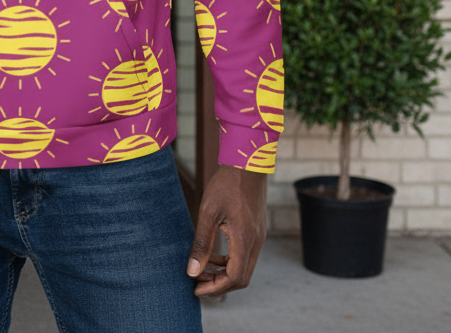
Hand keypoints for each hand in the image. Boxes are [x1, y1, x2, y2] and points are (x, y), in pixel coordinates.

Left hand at [186, 164, 267, 297]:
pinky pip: (245, 254)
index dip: (215, 288)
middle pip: (241, 277)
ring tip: (202, 269)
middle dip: (219, 283)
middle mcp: (256, 242)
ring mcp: (259, 236)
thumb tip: (192, 271)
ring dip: (224, 272)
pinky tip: (214, 253)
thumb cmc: (226, 184)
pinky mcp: (257, 230)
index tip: (195, 289)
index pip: (234, 278)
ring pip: (244, 267)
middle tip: (196, 282)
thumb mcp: (208, 212)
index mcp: (245, 240)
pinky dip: (230, 260)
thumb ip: (201, 243)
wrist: (246, 162)